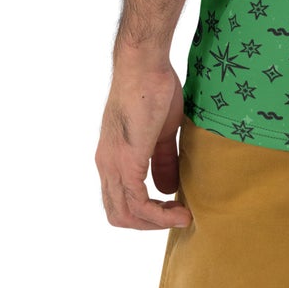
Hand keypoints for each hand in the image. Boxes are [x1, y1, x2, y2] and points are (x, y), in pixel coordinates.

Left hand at [96, 58, 192, 228]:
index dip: (145, 211)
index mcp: (111, 157)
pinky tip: (179, 209)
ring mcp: (113, 164)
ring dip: (155, 223)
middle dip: (149, 223)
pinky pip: (137, 203)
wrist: (144, 64)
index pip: (119, 200)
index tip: (174, 206)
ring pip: (125, 214)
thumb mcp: (162, 131)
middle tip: (178, 214)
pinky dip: (159, 214)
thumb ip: (163, 160)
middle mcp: (106, 165)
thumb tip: (168, 189)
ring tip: (182, 215)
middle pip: (118, 214)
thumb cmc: (153, 88)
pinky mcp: (126, 161)